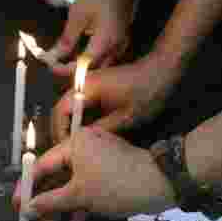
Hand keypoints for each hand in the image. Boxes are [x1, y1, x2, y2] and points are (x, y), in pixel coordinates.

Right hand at [12, 126, 173, 220]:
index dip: (27, 187)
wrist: (160, 184)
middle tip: (39, 220)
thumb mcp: (79, 196)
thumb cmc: (115, 186)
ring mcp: (98, 156)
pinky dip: (81, 200)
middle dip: (46, 199)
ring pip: (72, 181)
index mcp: (73, 143)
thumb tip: (27, 208)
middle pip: (56, 174)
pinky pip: (88, 183)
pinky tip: (78, 219)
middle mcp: (84, 145)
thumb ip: (50, 201)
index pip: (41, 165)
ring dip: (63, 203)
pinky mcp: (110, 168)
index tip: (17, 205)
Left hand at [20, 0, 149, 76]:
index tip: (50, 66)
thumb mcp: (78, 15)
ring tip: (66, 62)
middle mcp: (116, 50)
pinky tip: (82, 56)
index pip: (84, 67)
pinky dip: (94, 62)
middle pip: (94, 72)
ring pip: (103, 68)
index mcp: (105, 43)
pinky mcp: (122, 43)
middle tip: (56, 65)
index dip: (65, 70)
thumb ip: (68, 39)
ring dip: (84, 69)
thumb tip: (54, 57)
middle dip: (74, 72)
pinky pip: (108, 59)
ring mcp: (122, 47)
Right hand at [51, 50, 183, 143]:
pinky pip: (80, 103)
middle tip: (69, 150)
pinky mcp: (95, 86)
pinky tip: (87, 132)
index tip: (66, 148)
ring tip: (76, 144)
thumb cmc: (147, 93)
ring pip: (69, 106)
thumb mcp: (126, 118)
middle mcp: (83, 83)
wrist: (161, 71)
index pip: (61, 110)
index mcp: (87, 88)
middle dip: (62, 129)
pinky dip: (79, 118)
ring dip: (70, 124)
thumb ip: (101, 130)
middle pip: (61, 108)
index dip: (60, 131)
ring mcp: (88, 83)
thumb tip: (82, 143)